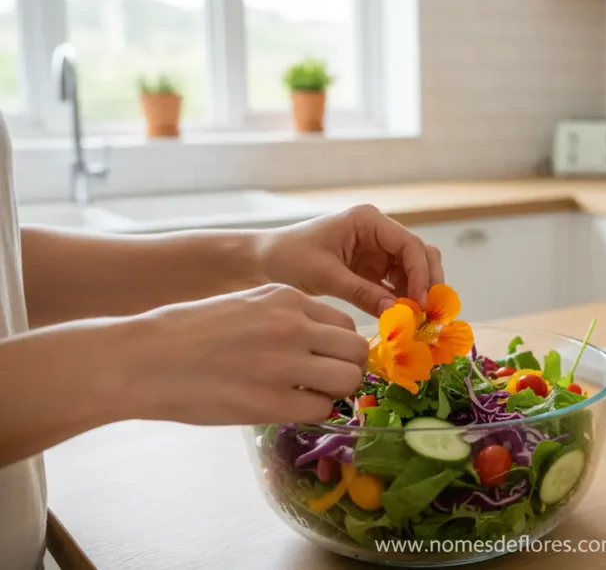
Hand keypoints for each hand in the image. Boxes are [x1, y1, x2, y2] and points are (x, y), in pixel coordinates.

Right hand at [128, 284, 367, 424]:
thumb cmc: (186, 333)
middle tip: (326, 382)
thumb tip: (319, 343)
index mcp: (286, 297)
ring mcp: (284, 363)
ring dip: (335, 392)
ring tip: (309, 396)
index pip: (345, 322)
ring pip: (348, 379)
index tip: (325, 359)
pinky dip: (312, 412)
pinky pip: (321, 408)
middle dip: (347, 368)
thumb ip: (285, 318)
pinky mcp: (271, 401)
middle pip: (356, 349)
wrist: (143, 359)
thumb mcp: (245, 305)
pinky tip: (288, 408)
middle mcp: (293, 325)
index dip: (339, 345)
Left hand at [258, 205, 444, 316]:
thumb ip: (362, 292)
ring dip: (417, 294)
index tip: (420, 302)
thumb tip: (397, 312)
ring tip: (415, 321)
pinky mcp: (371, 269)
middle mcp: (378, 232)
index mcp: (368, 221)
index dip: (421, 273)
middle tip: (428, 314)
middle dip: (427, 283)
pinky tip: (401, 319)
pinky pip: (396, 284)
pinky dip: (402, 300)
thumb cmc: (286, 258)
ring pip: (413, 271)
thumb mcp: (324, 275)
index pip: (409, 245)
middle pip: (419, 255)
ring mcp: (377, 251)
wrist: (261, 262)